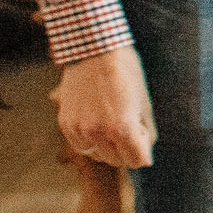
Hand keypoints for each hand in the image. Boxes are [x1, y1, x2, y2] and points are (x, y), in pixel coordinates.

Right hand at [55, 45, 156, 167]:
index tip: (143, 137)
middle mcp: (98, 133)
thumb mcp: (144, 102)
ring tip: (112, 122)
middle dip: (127, 150)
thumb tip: (145, 156)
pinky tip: (97, 122)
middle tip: (129, 126)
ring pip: (98, 155)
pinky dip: (91, 141)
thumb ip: (146, 132)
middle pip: (118, 161)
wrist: (93, 51)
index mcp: (122, 128)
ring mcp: (79, 130)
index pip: (138, 161)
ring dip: (108, 147)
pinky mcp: (66, 124)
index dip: (144, 151)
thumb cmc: (125, 73)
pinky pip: (81, 146)